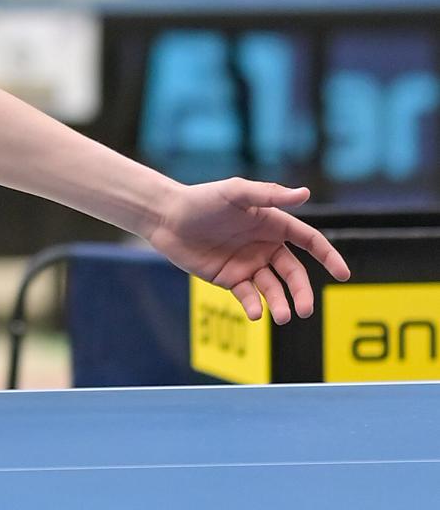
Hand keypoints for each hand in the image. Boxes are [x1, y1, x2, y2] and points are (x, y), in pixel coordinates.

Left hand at [145, 178, 350, 323]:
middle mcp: (265, 246)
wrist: (167, 217)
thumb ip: (269, 195)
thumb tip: (306, 194)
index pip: (309, 241)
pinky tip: (254, 313)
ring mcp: (248, 264)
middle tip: (305, 310)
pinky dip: (253, 306)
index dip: (328, 257)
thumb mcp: (236, 193)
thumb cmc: (202, 200)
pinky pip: (247, 296)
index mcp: (273, 225)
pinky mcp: (229, 279)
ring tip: (282, 317)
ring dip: (280, 303)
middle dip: (302, 292)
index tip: (343, 274)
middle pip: (294, 273)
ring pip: (273, 289)